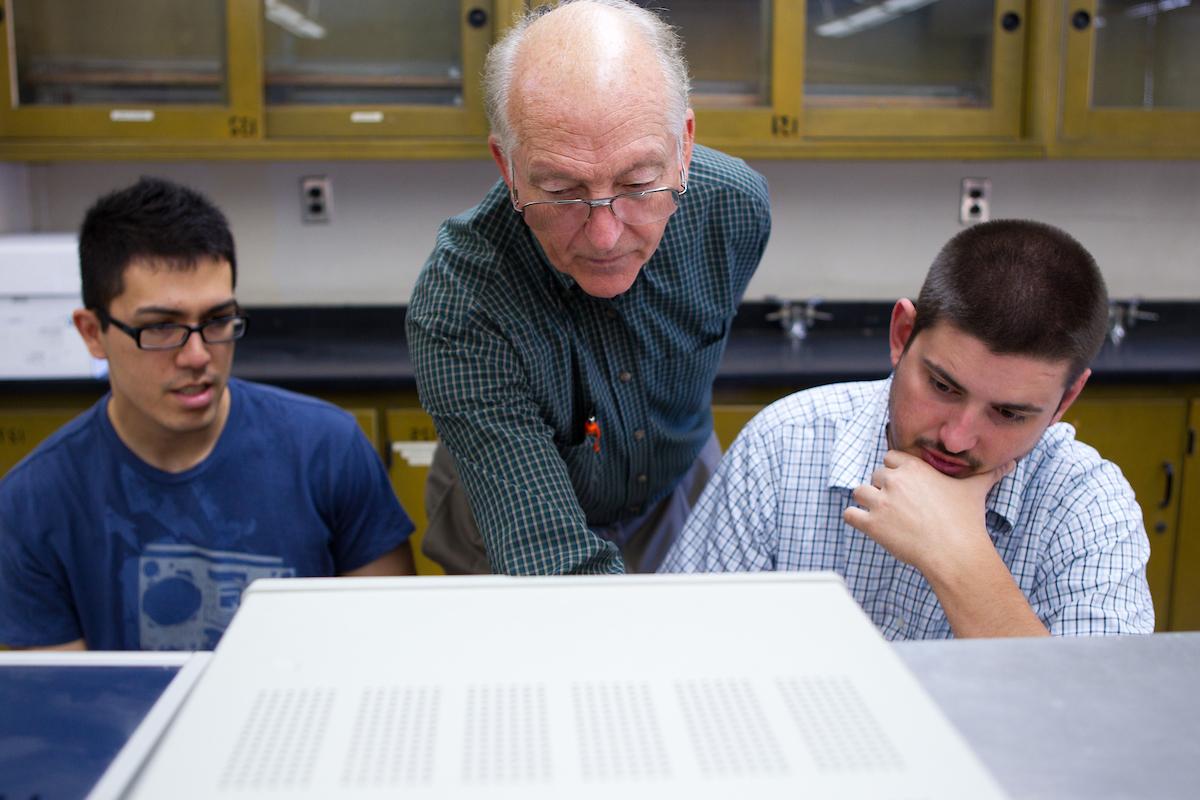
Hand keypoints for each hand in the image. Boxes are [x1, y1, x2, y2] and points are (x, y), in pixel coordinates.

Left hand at [843, 450, 1013, 576]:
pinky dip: (855, 518)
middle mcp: (894, 480)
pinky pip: (850, 514)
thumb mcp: (975, 490)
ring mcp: (880, 501)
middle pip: (875, 475)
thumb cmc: (965, 521)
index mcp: (914, 467)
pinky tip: (866, 524)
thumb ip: (990, 473)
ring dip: (867, 501)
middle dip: (883, 488)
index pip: (891, 458)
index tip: (905, 485)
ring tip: (881, 514)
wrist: (955, 552)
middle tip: (898, 505)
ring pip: (859, 491)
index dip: (896, 471)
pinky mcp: (871, 523)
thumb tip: (1011, 463)